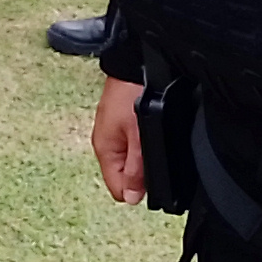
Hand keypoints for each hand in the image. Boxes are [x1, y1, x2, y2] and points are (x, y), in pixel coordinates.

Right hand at [92, 73, 144, 204]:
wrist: (133, 64)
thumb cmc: (132, 94)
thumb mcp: (139, 137)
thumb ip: (136, 169)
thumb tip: (132, 198)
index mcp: (105, 151)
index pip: (118, 189)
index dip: (138, 190)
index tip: (154, 179)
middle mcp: (106, 144)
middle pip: (125, 176)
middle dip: (142, 173)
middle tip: (156, 155)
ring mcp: (113, 133)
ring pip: (131, 160)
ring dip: (143, 158)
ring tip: (155, 141)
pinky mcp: (122, 123)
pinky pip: (132, 144)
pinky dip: (143, 144)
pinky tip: (150, 132)